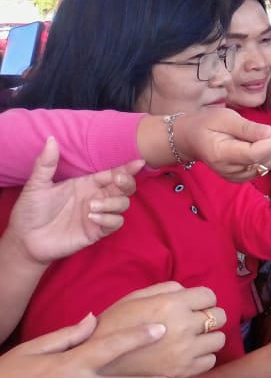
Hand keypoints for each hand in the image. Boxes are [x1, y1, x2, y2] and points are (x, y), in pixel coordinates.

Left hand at [5, 137, 141, 265]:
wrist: (25, 239)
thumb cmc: (31, 210)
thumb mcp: (37, 185)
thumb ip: (46, 163)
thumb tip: (51, 138)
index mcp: (86, 184)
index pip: (112, 173)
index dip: (127, 168)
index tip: (139, 162)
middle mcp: (96, 197)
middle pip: (125, 188)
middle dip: (127, 182)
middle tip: (118, 180)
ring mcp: (98, 214)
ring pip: (123, 204)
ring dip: (112, 203)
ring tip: (90, 206)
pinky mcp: (96, 231)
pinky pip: (115, 223)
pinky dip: (108, 219)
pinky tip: (92, 217)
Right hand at [94, 283, 225, 377]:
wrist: (98, 363)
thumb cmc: (114, 325)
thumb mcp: (136, 297)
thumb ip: (167, 289)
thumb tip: (188, 291)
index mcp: (172, 304)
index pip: (210, 296)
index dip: (201, 299)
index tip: (192, 305)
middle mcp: (183, 327)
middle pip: (219, 316)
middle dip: (208, 315)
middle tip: (194, 320)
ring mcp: (185, 352)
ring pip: (219, 339)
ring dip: (208, 337)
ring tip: (192, 338)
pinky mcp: (183, 372)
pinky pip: (210, 361)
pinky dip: (202, 356)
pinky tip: (187, 354)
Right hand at [172, 106, 270, 182]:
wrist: (190, 139)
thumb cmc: (206, 124)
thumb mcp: (224, 117)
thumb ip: (246, 127)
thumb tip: (269, 132)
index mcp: (221, 154)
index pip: (255, 154)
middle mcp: (228, 170)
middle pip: (262, 161)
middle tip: (263, 129)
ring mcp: (233, 177)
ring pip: (265, 166)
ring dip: (268, 150)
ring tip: (252, 138)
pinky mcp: (239, 178)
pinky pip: (261, 169)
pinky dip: (263, 157)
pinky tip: (252, 147)